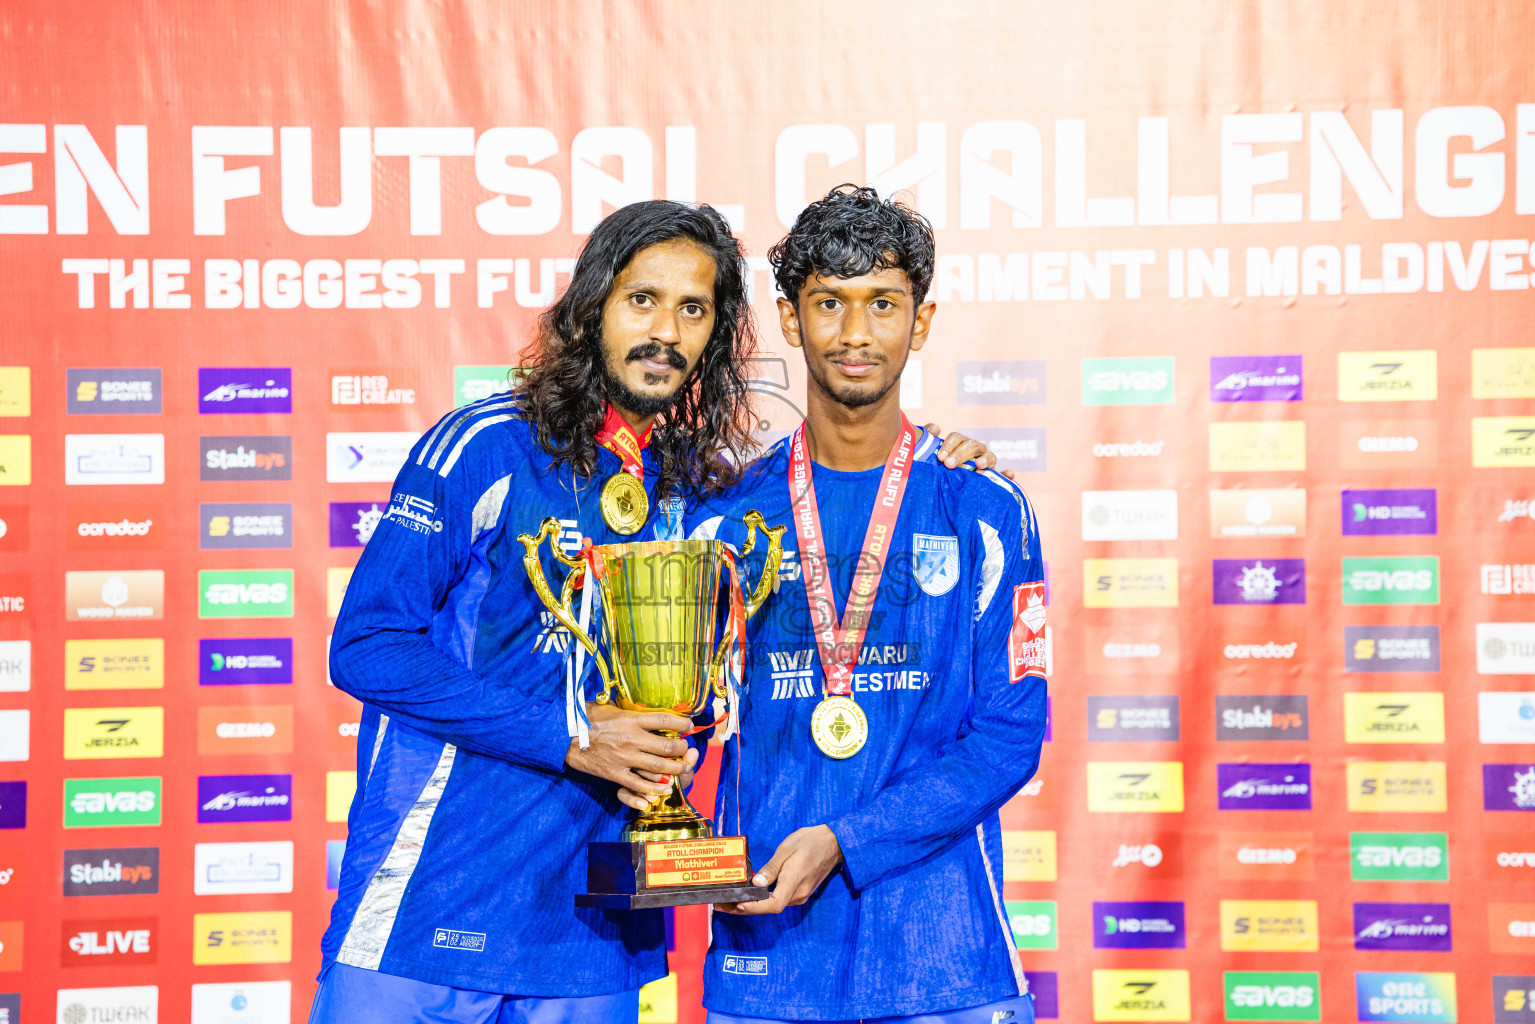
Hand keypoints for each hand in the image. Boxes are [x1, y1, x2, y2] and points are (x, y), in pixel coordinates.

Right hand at [565, 702, 691, 809]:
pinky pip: (639, 784)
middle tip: (687, 749)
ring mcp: (624, 758)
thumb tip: (646, 710)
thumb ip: (630, 711)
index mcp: (631, 719)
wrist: (565, 736)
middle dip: (682, 749)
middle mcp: (632, 739)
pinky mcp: (615, 773)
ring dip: (674, 769)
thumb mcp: (611, 708)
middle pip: (667, 746)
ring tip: (682, 768)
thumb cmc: (586, 718)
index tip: (690, 725)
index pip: (664, 719)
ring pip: (658, 767)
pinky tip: (665, 788)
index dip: (681, 723)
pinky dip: (654, 788)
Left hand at [714, 824, 843, 914]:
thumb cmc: (810, 842)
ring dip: (752, 905)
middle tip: (721, 905)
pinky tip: (749, 894)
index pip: (772, 905)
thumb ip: (771, 869)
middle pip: (769, 908)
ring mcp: (799, 895)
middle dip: (745, 908)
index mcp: (793, 882)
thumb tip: (756, 883)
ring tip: (730, 900)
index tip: (736, 904)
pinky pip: (778, 899)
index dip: (753, 907)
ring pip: (773, 905)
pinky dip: (762, 900)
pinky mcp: (799, 892)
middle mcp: (797, 894)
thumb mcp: (786, 850)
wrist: (833, 843)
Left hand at [923, 423, 1013, 477]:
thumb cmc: (938, 468)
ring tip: (978, 465)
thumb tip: (936, 428)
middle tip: (949, 465)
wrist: (942, 488)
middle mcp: (975, 451)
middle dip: (961, 454)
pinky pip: (1001, 475)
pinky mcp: (993, 477)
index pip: (958, 438)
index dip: (949, 445)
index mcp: (960, 444)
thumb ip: (929, 437)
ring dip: (985, 459)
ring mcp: (986, 463)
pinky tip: (1009, 473)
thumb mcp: (930, 453)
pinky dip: (1006, 474)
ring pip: (989, 456)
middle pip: (972, 446)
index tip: (941, 457)